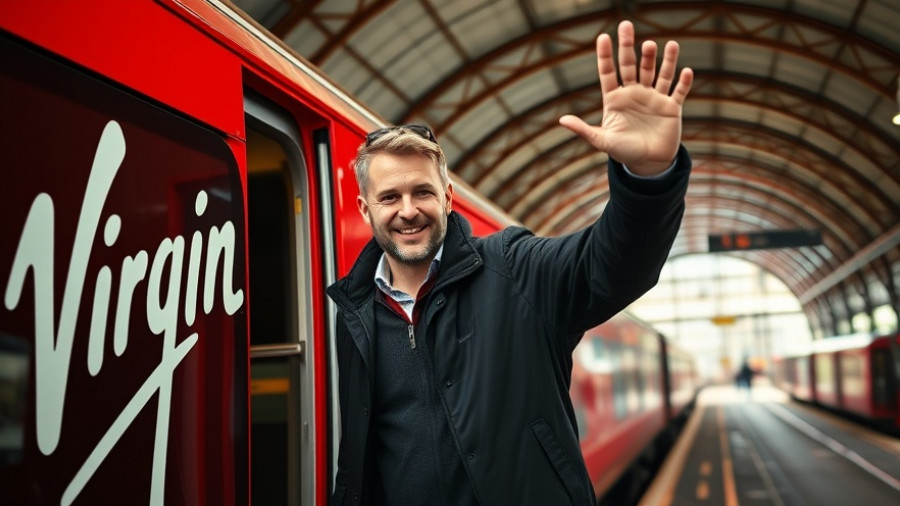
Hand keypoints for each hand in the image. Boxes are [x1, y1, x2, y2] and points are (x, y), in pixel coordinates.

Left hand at [559, 20, 692, 175]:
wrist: (648, 164)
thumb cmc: (623, 152)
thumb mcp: (602, 141)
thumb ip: (583, 130)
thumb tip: (561, 121)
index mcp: (616, 99)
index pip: (608, 72)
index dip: (605, 55)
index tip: (603, 37)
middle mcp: (634, 93)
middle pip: (632, 65)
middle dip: (629, 46)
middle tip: (626, 25)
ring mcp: (654, 98)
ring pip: (658, 73)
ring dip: (660, 60)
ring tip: (658, 44)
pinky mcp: (671, 107)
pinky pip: (678, 91)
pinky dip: (683, 82)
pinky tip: (686, 71)